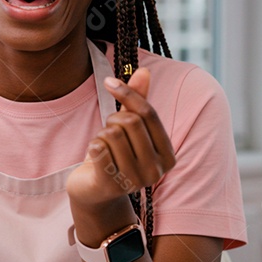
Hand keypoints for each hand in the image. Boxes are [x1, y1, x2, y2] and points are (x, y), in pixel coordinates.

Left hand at [66, 68, 176, 209]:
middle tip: (108, 130)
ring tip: (104, 147)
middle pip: (130, 122)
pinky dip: (93, 146)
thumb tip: (144, 70)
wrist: (95, 192)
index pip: (149, 113)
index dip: (128, 93)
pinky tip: (95, 156)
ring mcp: (134, 181)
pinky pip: (98, 149)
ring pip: (112, 133)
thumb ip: (138, 101)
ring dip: (102, 135)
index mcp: (167, 155)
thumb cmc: (116, 155)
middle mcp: (156, 171)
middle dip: (113, 119)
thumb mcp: (129, 128)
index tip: (110, 81)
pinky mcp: (111, 186)